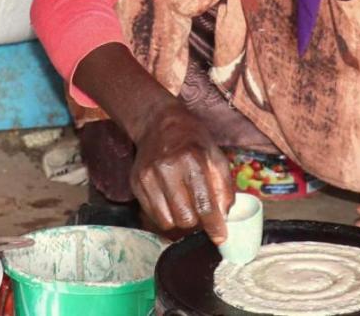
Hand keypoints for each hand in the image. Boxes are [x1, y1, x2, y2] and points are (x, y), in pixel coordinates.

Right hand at [130, 101, 235, 244]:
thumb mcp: (216, 155)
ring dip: (180, 221)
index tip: (220, 238)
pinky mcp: (135, 183)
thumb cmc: (192, 139)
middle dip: (197, 223)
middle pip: (185, 218)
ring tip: (186, 207)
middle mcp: (167, 169)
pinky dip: (165, 214)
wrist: (158, 122)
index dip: (214, 226)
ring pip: (166, 222)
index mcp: (192, 160)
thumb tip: (224, 217)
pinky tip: (171, 201)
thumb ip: (223, 187)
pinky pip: (152, 215)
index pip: (204, 204)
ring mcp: (148, 177)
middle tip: (202, 215)